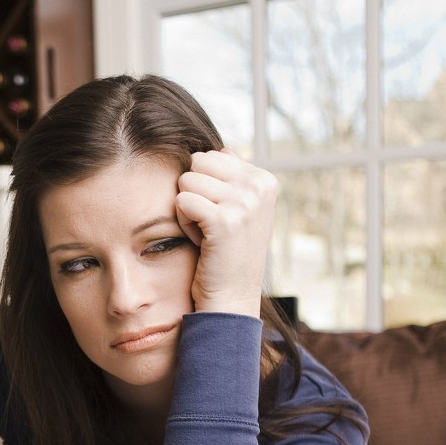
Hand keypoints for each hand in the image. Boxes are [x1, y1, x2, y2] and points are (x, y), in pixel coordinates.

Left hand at [175, 149, 276, 317]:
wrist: (231, 297)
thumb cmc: (226, 254)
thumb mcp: (240, 209)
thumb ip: (233, 177)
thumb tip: (220, 147)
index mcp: (264, 179)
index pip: (211, 155)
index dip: (205, 186)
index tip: (220, 215)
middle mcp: (259, 186)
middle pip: (196, 163)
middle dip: (194, 193)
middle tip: (209, 223)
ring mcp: (245, 202)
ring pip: (186, 181)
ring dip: (187, 210)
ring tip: (206, 233)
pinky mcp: (225, 219)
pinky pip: (181, 201)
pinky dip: (183, 222)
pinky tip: (200, 240)